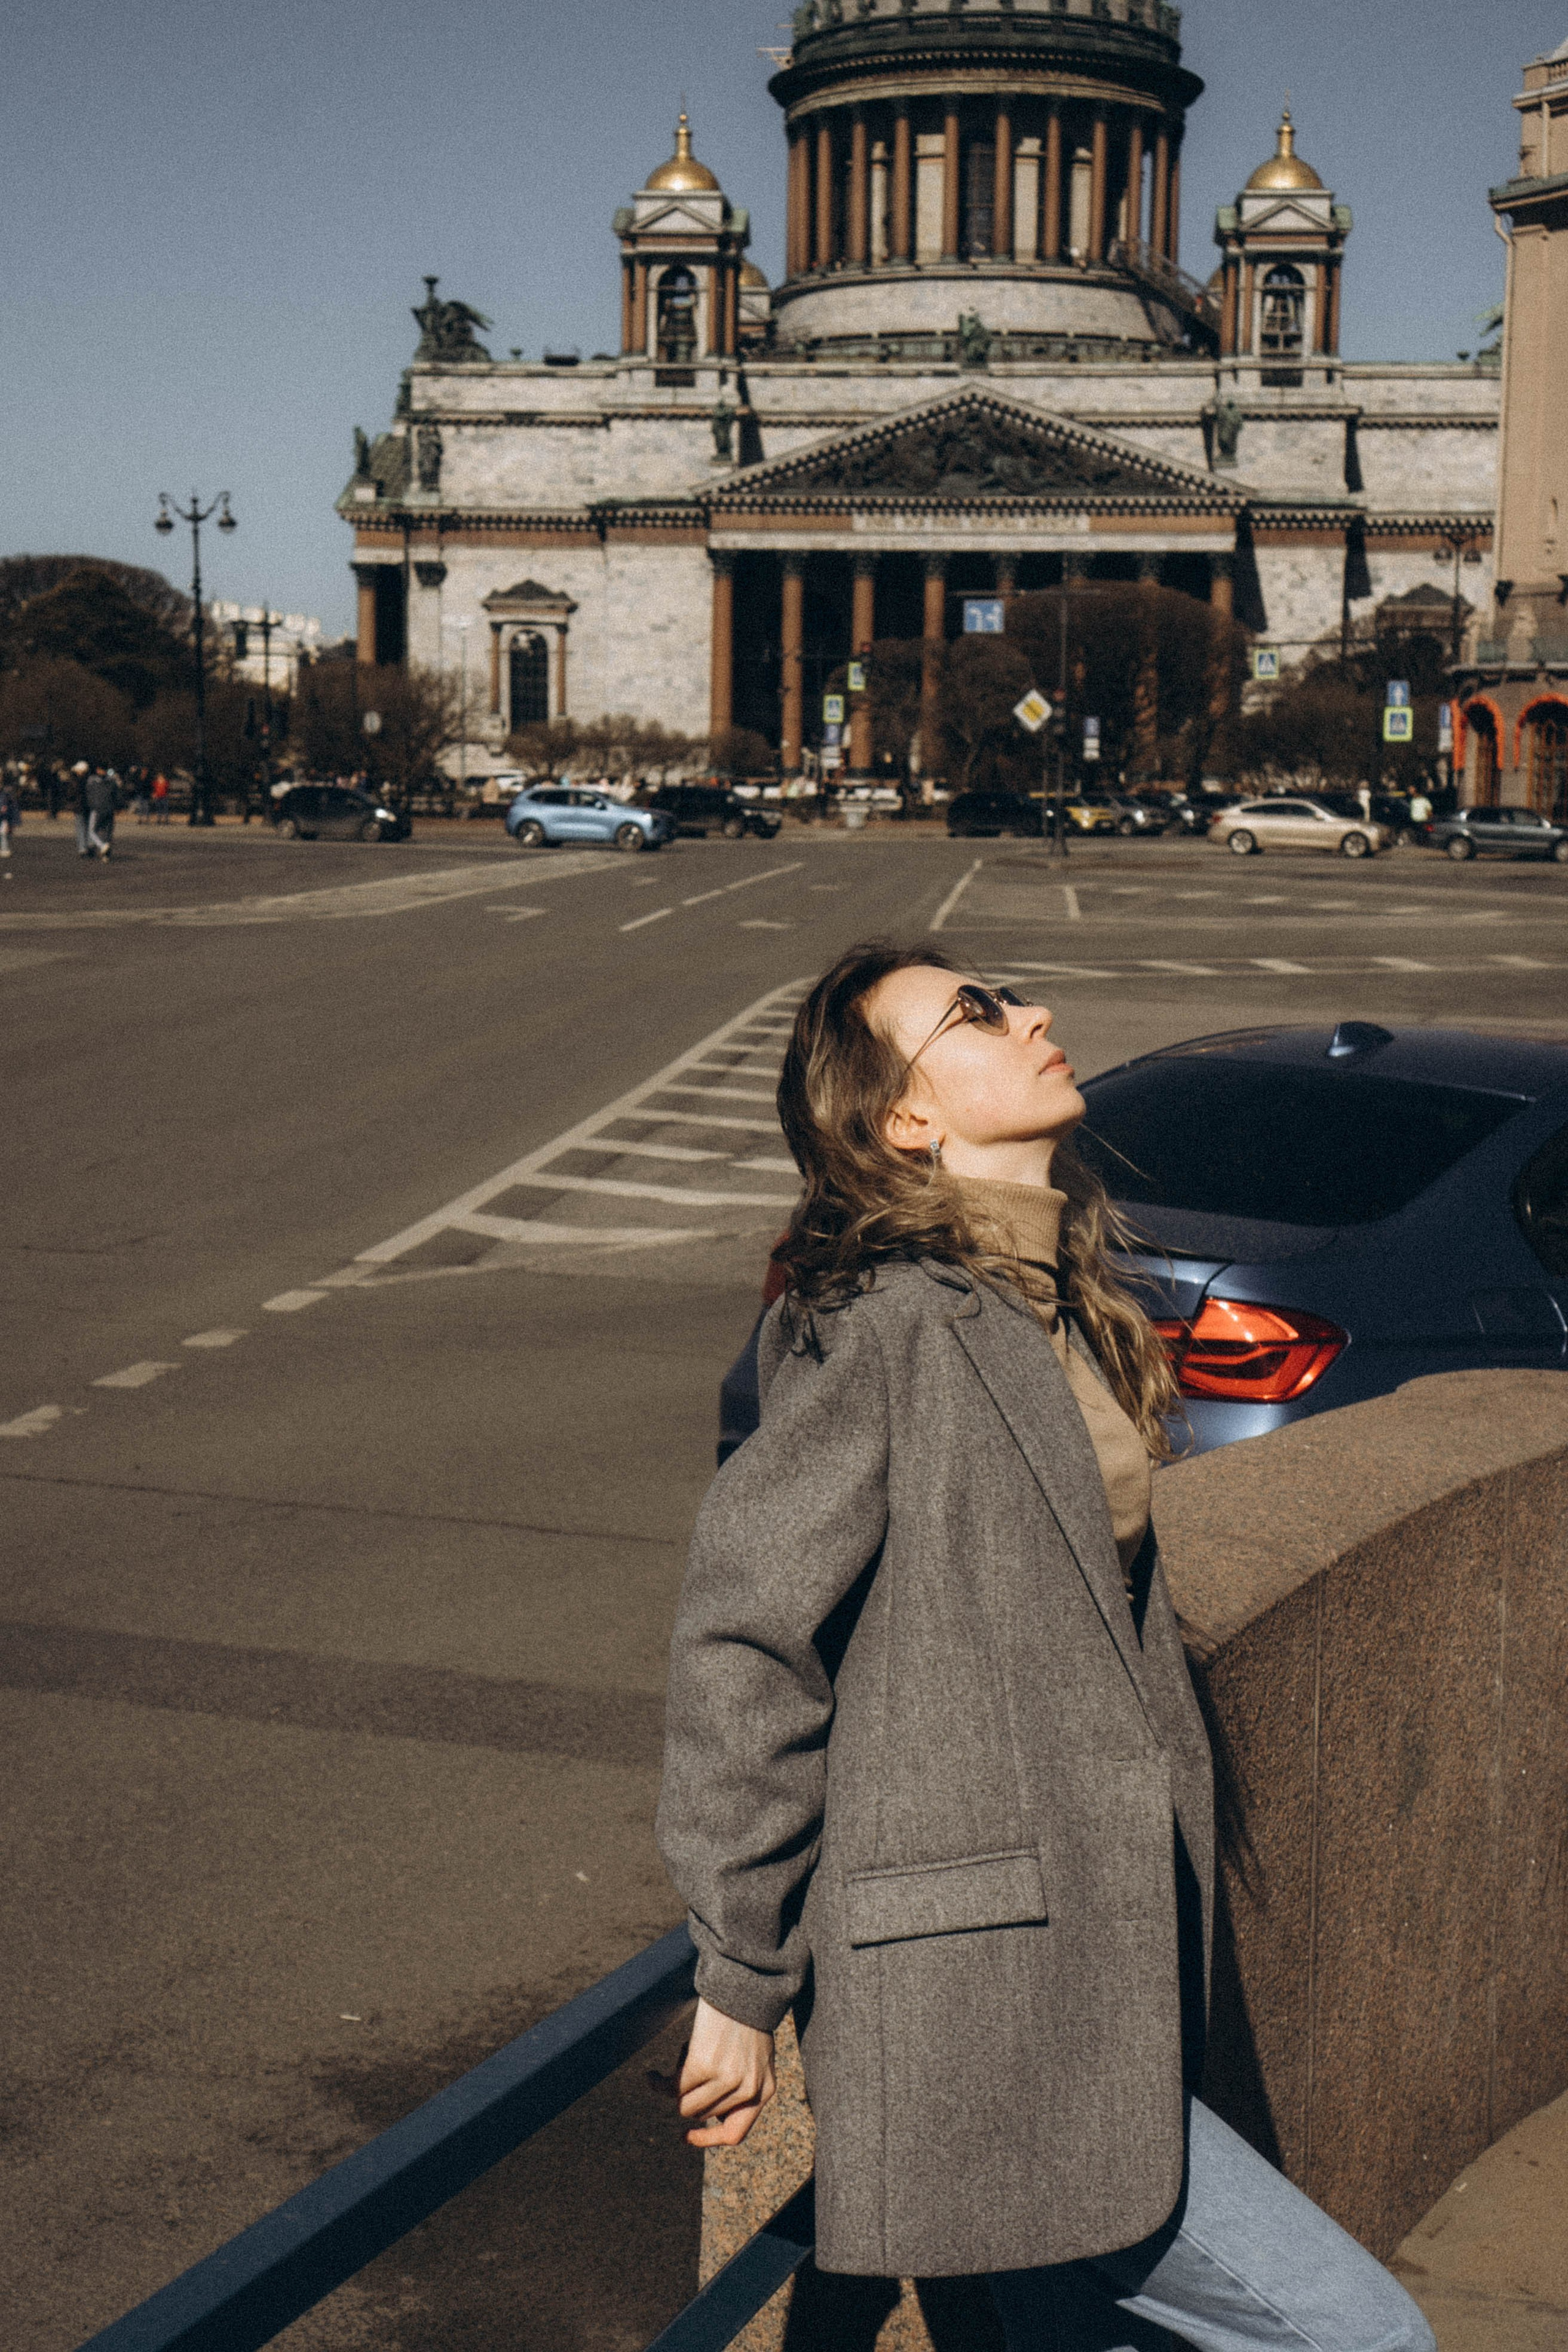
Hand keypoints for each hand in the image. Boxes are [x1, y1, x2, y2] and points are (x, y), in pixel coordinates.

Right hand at [652, 1998, 775, 2146]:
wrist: (744, 1981)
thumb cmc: (746, 2016)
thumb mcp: (755, 2057)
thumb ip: (741, 2085)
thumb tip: (708, 2114)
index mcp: (765, 2089)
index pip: (735, 2133)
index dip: (708, 2139)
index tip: (685, 2135)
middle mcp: (750, 2089)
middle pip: (703, 2115)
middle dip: (690, 2094)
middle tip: (688, 2066)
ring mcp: (728, 2080)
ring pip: (686, 2105)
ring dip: (677, 2086)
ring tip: (683, 2055)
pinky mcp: (704, 2066)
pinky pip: (673, 2088)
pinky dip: (659, 2084)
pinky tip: (652, 2076)